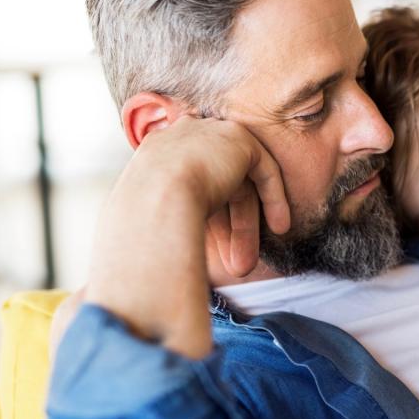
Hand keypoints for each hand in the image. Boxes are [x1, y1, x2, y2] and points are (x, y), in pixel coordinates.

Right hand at [84, 117, 289, 358]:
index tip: (209, 254)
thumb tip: (140, 283)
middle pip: (213, 188)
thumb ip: (155, 232)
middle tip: (235, 268)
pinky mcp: (237, 139)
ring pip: (237, 182)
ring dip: (246, 225)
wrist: (155, 199)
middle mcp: (177, 141)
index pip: (184, 188)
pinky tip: (280, 227)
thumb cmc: (137, 228)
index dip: (202, 222)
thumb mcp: (140, 229)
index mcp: (150, 159)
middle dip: (227, 230)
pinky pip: (262, 167)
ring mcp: (208, 135)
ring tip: (249, 265)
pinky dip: (273, 197)